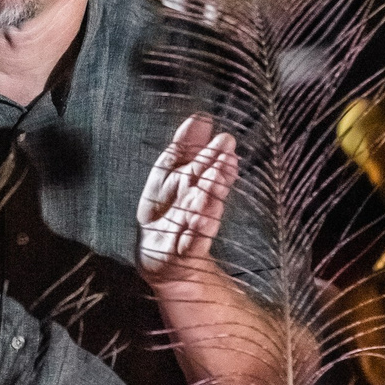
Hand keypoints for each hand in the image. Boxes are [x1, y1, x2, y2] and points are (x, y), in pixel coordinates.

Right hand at [139, 113, 238, 289]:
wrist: (165, 267)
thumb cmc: (173, 215)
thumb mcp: (179, 181)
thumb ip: (188, 150)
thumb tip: (202, 117)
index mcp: (159, 185)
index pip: (172, 160)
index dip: (189, 143)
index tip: (209, 126)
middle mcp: (161, 207)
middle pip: (185, 181)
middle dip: (205, 162)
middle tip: (225, 144)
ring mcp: (168, 232)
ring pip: (190, 209)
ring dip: (206, 191)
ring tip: (221, 173)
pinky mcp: (176, 257)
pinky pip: (191, 242)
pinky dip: (200, 228)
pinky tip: (213, 214)